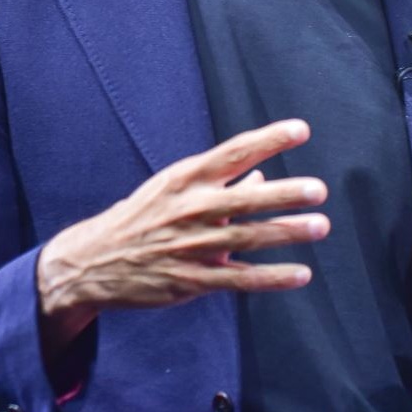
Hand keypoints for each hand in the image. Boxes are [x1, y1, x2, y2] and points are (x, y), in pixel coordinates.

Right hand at [36, 119, 328, 346]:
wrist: (92, 261)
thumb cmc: (141, 218)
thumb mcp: (172, 189)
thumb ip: (219, 182)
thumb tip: (262, 174)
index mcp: (185, 178)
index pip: (233, 152)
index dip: (268, 140)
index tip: (301, 130)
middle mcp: (189, 208)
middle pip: (245, 198)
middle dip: (283, 193)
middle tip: (318, 189)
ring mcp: (190, 246)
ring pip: (246, 238)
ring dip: (285, 232)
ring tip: (320, 226)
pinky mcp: (190, 280)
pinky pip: (238, 279)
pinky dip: (271, 277)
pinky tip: (300, 274)